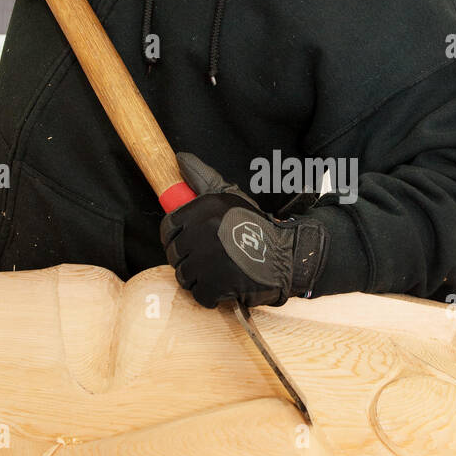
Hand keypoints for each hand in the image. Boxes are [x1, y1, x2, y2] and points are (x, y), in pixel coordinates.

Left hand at [159, 152, 329, 308]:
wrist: (287, 255)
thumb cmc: (256, 227)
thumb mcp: (231, 197)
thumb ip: (203, 179)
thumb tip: (179, 159)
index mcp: (204, 209)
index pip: (168, 227)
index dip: (174, 237)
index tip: (188, 242)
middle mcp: (204, 231)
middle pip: (174, 254)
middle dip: (188, 260)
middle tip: (208, 259)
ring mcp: (209, 259)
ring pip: (184, 276)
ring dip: (198, 278)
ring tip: (217, 272)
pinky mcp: (218, 283)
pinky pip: (199, 294)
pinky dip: (210, 296)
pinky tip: (223, 286)